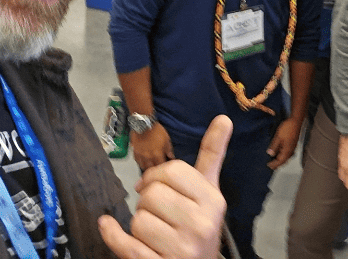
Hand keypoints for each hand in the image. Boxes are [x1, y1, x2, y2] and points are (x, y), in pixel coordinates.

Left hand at [99, 115, 231, 258]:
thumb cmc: (199, 227)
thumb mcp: (210, 193)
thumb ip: (212, 156)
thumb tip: (223, 118)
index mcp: (213, 201)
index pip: (174, 170)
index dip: (156, 175)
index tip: (153, 183)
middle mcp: (200, 225)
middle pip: (152, 194)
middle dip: (147, 202)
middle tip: (156, 211)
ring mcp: (180, 249)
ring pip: (138, 219)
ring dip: (137, 224)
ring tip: (153, 231)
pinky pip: (125, 244)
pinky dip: (111, 234)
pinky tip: (108, 226)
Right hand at [132, 122, 174, 171]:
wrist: (143, 124)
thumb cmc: (156, 130)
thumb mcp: (166, 138)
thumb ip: (169, 149)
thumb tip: (171, 157)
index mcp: (157, 154)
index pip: (161, 166)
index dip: (163, 167)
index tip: (165, 168)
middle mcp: (148, 157)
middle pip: (151, 169)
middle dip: (155, 170)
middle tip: (158, 170)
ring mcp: (141, 155)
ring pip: (143, 167)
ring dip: (148, 168)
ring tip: (151, 168)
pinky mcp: (135, 152)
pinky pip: (137, 161)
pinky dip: (141, 163)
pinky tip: (143, 163)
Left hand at [266, 117, 302, 169]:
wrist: (295, 120)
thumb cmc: (288, 127)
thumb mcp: (278, 137)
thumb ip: (274, 146)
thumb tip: (270, 154)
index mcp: (287, 150)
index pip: (280, 161)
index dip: (274, 164)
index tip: (268, 165)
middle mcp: (291, 151)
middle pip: (284, 161)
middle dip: (277, 164)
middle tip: (271, 166)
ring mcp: (293, 147)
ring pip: (286, 157)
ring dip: (280, 160)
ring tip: (274, 160)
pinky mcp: (293, 144)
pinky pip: (288, 153)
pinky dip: (283, 155)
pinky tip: (280, 152)